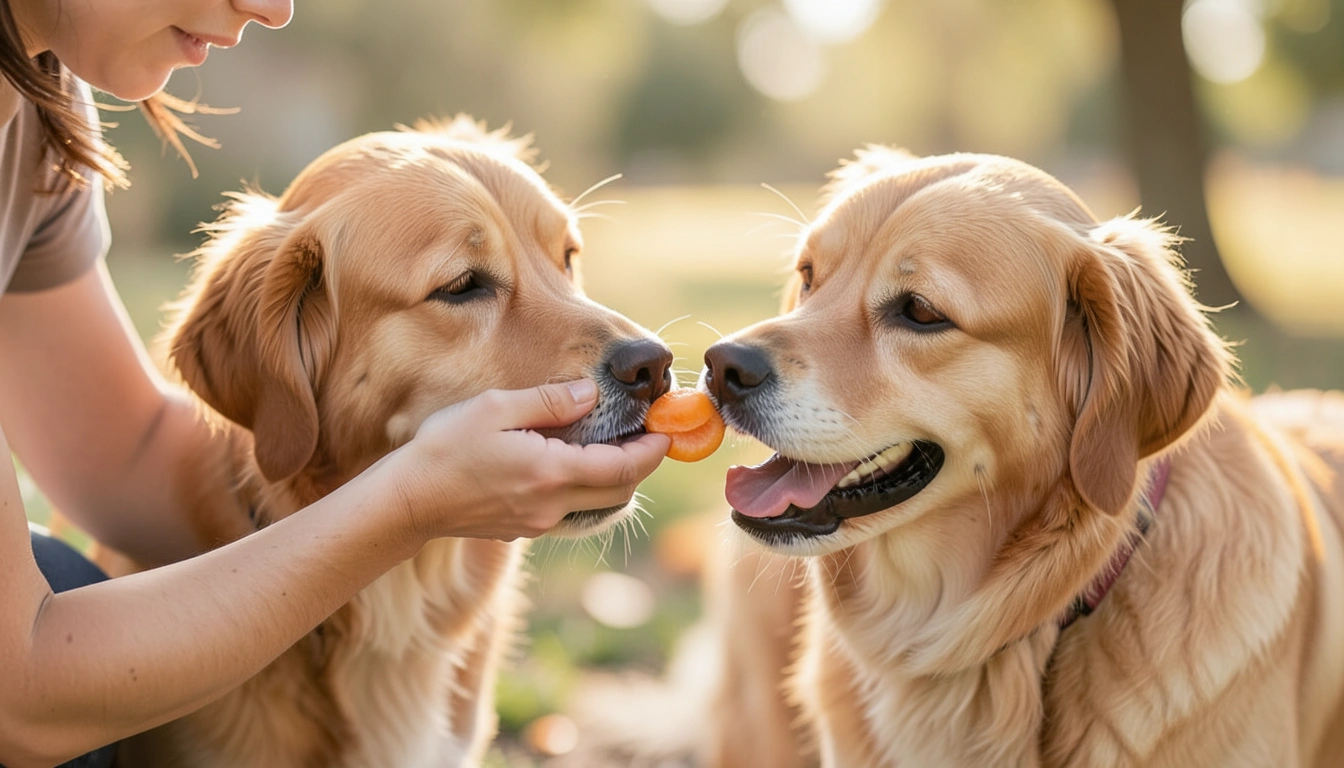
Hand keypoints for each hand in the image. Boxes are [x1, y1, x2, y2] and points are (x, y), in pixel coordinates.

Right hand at [376, 379, 670, 541]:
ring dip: (617, 477)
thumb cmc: (445, 448)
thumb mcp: (495, 408)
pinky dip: (588, 488)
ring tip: (618, 445)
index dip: (653, 450)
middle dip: (642, 463)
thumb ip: (549, 401)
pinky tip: (576, 462)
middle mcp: (552, 505)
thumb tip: (590, 393)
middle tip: (650, 434)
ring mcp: (540, 523)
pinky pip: (573, 510)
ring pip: (600, 504)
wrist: (407, 502)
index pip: (623, 468)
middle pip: (621, 490)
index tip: (666, 430)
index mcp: (550, 473)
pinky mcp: (526, 529)